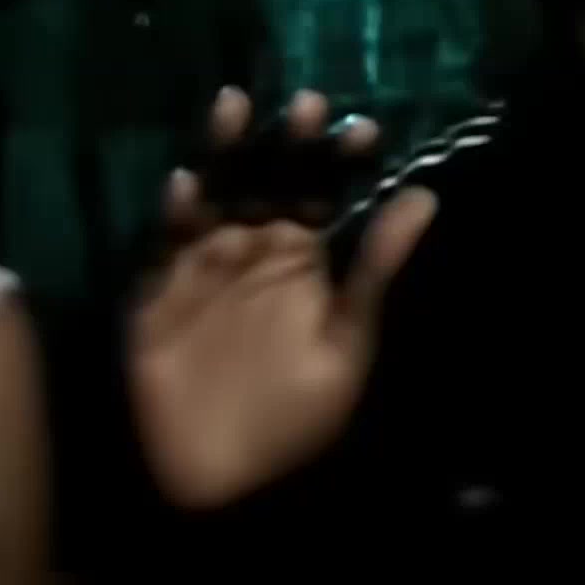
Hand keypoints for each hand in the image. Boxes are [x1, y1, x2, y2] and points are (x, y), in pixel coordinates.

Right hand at [129, 88, 436, 509]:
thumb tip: (427, 195)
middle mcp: (256, 246)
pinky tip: (186, 186)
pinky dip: (176, 214)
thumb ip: (376, 269)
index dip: (343, 160)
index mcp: (307, 256)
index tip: (365, 129)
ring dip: (224, 151)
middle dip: (286, 142)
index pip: (327, 192)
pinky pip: (165, 244)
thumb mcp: (350, 342)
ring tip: (237, 104)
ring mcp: (204, 263)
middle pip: (270, 178)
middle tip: (308, 103)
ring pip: (215, 192)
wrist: (227, 482)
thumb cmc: (297, 415)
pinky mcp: (157, 291)